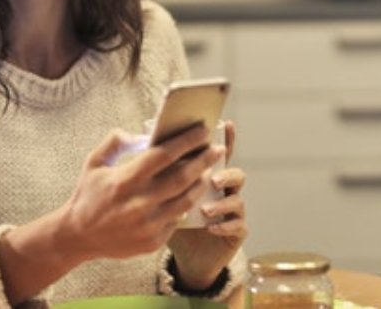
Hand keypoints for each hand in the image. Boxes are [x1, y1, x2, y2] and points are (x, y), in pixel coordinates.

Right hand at [59, 124, 225, 262]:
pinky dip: (186, 205)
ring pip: (186, 200)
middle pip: (182, 177)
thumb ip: (114, 142)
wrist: (77, 237)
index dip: (187, 141)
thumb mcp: (94, 163)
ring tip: (208, 171)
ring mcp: (147, 225)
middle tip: (217, 150)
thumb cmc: (87, 195)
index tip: (203, 131)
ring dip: (201, 183)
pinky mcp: (152, 241)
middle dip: (204, 160)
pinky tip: (192, 194)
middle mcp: (139, 203)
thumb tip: (142, 134)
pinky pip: (177, 220)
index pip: (164, 155)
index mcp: (125, 180)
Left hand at [168, 120, 248, 290]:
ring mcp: (231, 212)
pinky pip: (238, 226)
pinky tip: (211, 227)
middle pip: (234, 174)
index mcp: (207, 178)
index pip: (218, 156)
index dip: (226, 140)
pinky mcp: (235, 233)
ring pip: (238, 200)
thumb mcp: (158, 196)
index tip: (227, 125)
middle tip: (213, 177)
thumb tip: (142, 145)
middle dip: (225, 173)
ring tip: (207, 209)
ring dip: (223, 202)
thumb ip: (155, 173)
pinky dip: (225, 225)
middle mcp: (223, 192)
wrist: (181, 255)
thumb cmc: (166, 220)